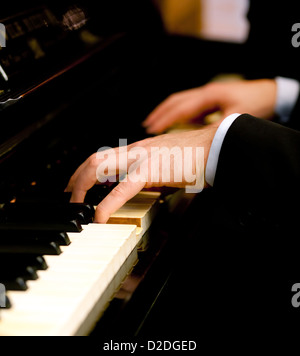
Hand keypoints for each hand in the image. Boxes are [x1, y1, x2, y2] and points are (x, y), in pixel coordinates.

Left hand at [65, 123, 219, 222]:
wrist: (215, 146)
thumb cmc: (196, 156)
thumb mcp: (166, 163)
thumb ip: (151, 172)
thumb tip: (142, 185)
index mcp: (139, 150)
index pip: (104, 157)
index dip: (86, 171)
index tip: (79, 184)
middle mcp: (135, 151)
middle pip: (93, 159)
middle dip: (75, 178)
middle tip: (69, 195)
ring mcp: (141, 158)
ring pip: (99, 167)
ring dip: (82, 186)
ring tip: (76, 205)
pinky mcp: (151, 170)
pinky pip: (123, 188)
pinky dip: (108, 204)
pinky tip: (100, 217)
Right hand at [142, 79, 276, 133]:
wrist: (271, 93)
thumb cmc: (256, 103)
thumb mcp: (236, 118)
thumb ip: (216, 129)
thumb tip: (198, 141)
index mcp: (208, 96)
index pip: (180, 108)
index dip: (164, 119)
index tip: (151, 128)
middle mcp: (205, 93)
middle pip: (176, 101)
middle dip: (160, 113)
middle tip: (146, 125)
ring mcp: (208, 95)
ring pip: (181, 102)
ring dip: (168, 112)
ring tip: (156, 123)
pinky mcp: (212, 99)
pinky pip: (190, 106)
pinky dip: (179, 114)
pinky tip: (177, 123)